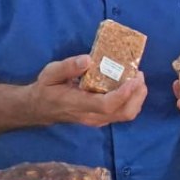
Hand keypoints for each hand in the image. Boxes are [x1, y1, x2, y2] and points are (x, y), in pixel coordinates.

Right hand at [30, 55, 145, 126]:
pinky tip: (130, 85)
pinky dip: (132, 100)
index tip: (134, 79)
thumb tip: (88, 59)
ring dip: (137, 97)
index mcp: (78, 104)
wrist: (40, 109)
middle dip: (137, 95)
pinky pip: (123, 113)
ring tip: (137, 78)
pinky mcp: (102, 118)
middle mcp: (92, 116)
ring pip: (126, 115)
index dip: (123, 94)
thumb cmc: (46, 89)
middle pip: (124, 113)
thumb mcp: (50, 73)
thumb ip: (68, 67)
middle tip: (138, 75)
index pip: (106, 105)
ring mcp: (98, 120)